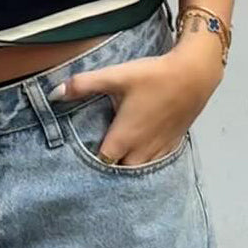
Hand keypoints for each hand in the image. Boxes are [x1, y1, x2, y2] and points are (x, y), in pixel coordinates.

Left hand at [50, 31, 223, 167]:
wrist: (194, 75)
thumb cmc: (152, 77)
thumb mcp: (116, 76)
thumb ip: (83, 85)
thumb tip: (53, 94)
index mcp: (124, 138)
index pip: (102, 164)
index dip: (88, 165)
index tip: (77, 159)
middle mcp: (141, 150)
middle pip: (120, 172)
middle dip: (108, 171)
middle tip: (93, 161)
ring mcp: (159, 150)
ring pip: (139, 171)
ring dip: (126, 169)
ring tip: (113, 161)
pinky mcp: (172, 145)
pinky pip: (155, 164)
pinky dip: (144, 164)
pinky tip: (138, 154)